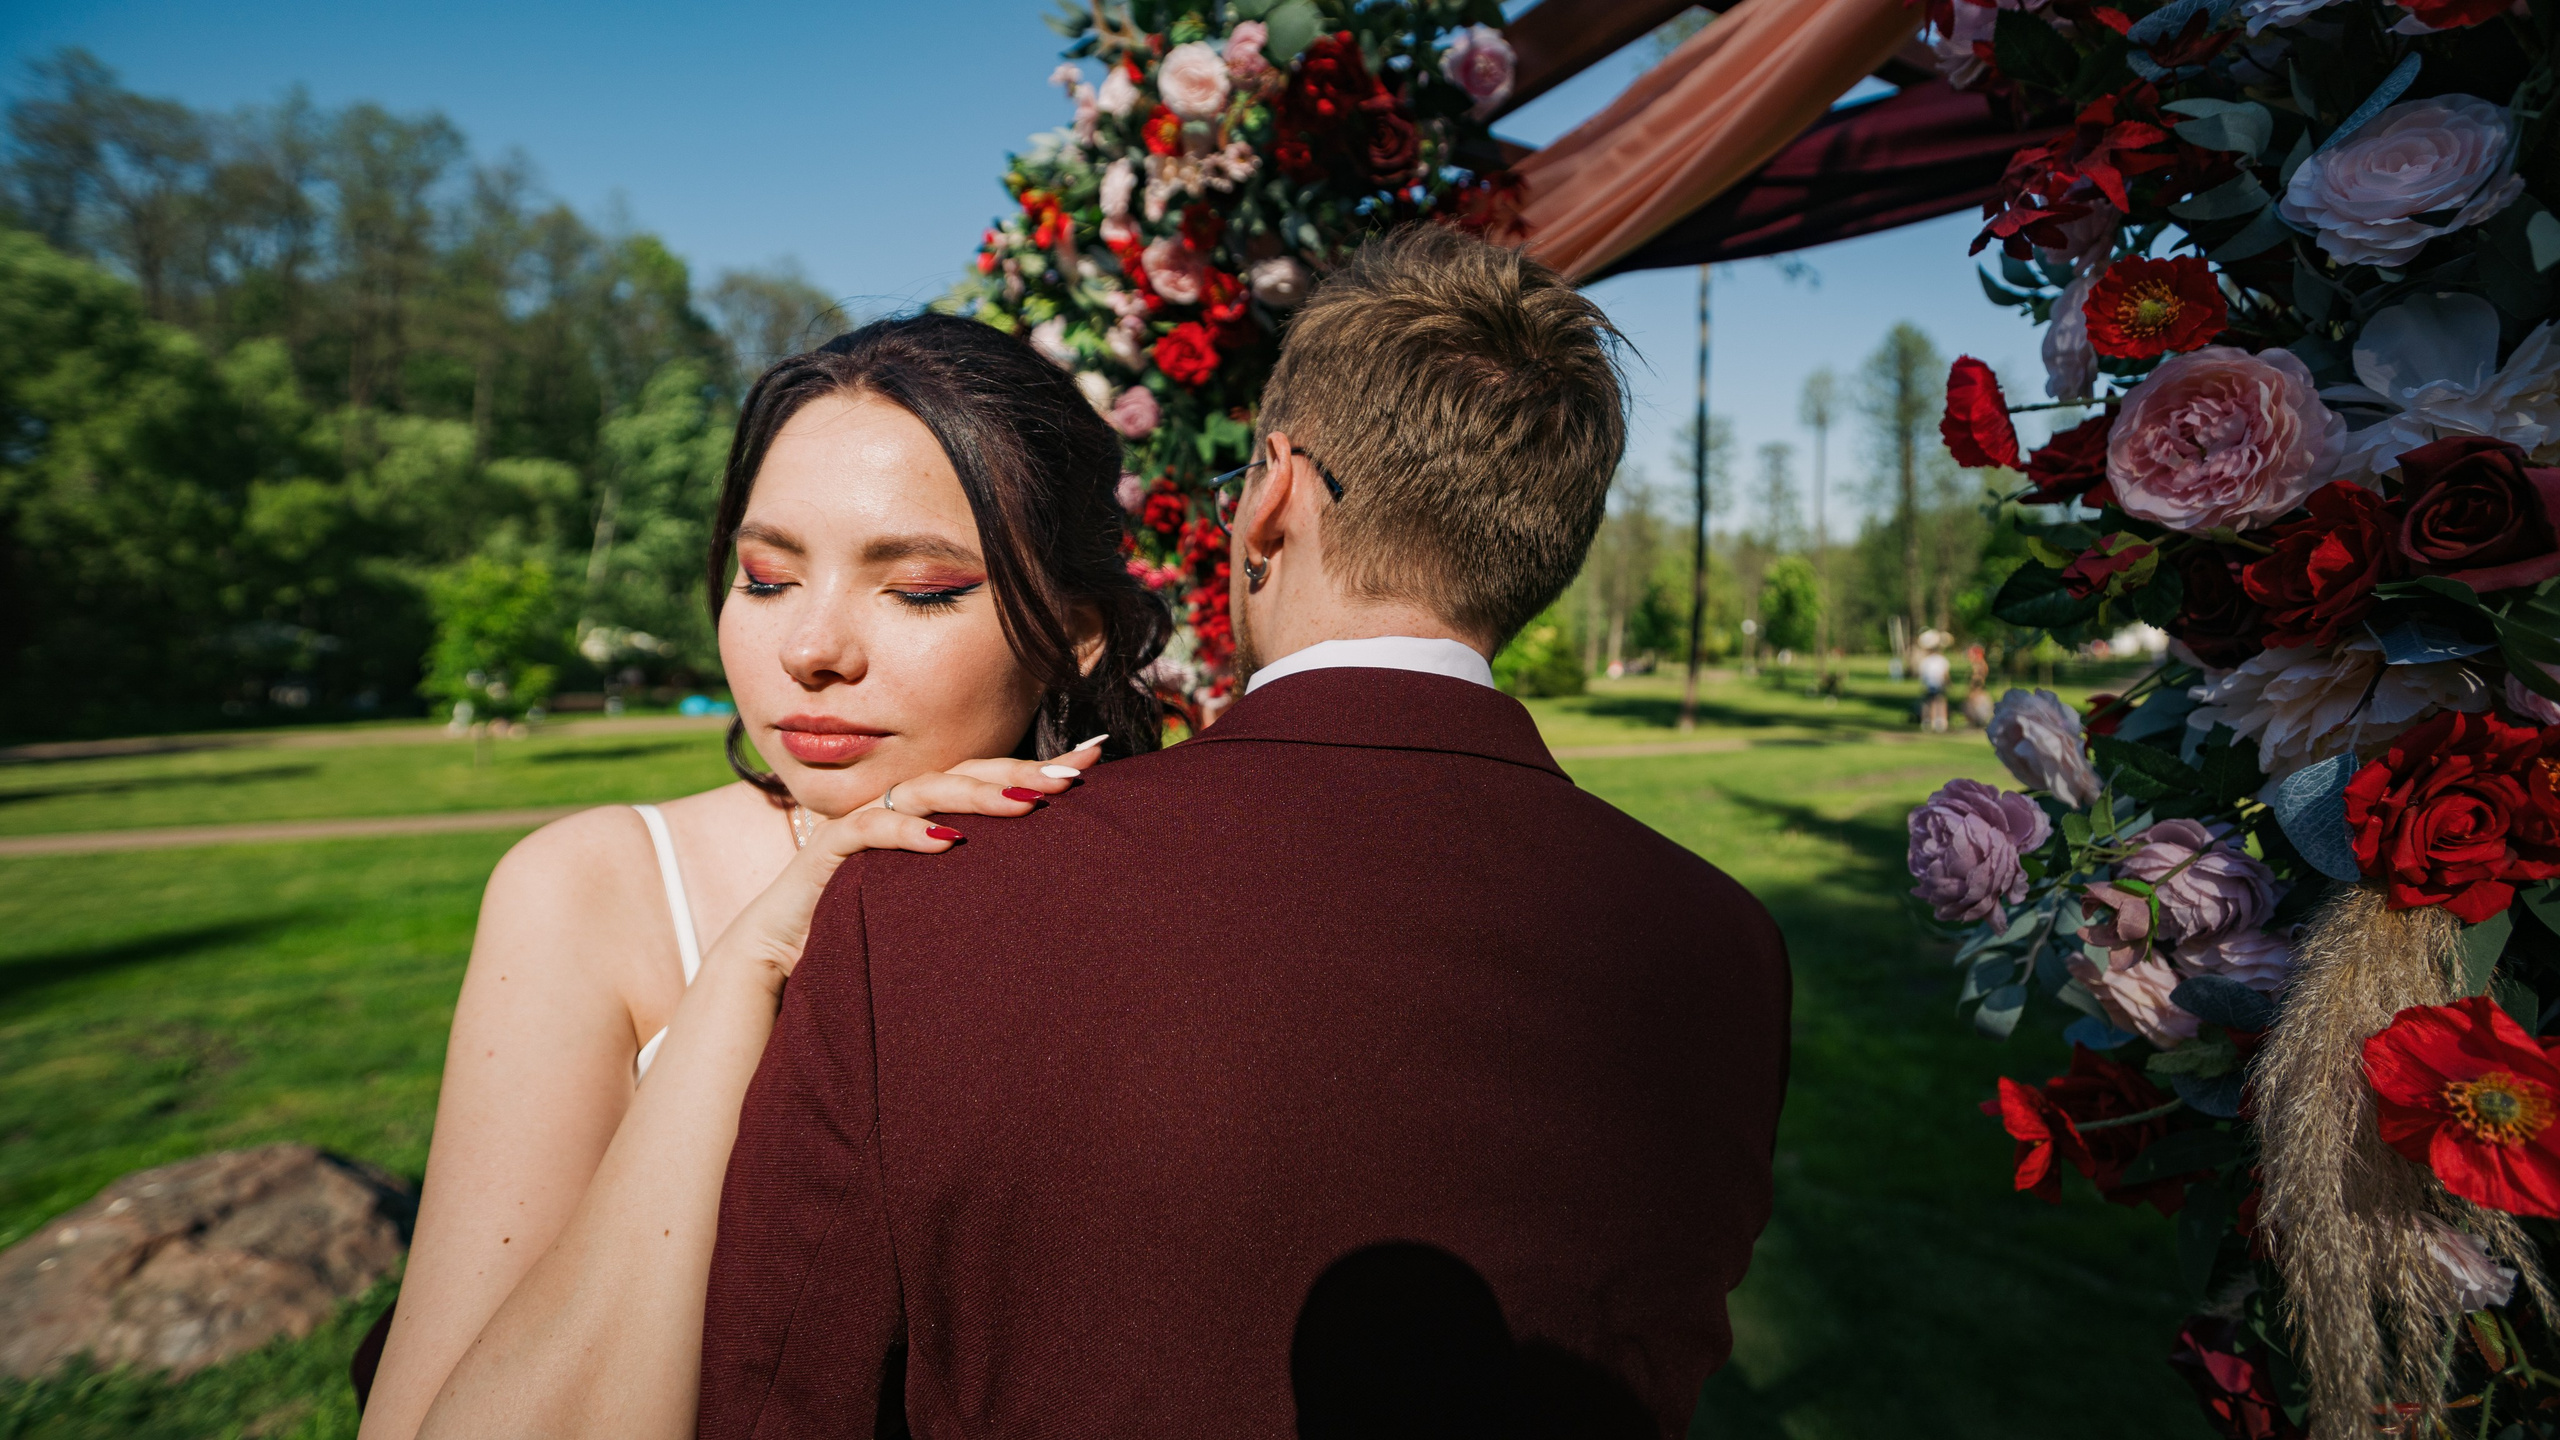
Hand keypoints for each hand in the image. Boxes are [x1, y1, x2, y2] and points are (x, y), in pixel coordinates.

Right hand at [709, 736, 1106, 993]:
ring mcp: (866, 823)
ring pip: (928, 791)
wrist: (779, 952)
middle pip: (968, 773)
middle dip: (1022, 770)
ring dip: (979, 794)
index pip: (991, 777)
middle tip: (1073, 777)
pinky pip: (873, 830)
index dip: (1039, 765)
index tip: (1095, 758)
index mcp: (928, 814)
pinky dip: (910, 833)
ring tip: (1025, 803)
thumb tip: (1047, 887)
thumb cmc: (862, 924)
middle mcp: (900, 809)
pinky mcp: (832, 850)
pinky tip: (948, 841)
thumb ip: (975, 883)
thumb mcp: (932, 902)